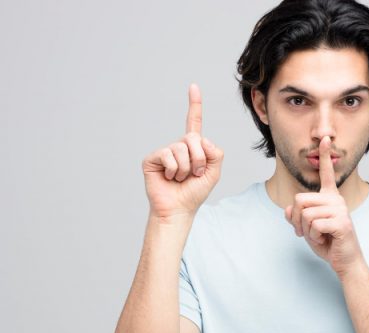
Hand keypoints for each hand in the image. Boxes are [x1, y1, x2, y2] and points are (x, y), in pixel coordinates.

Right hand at [142, 84, 223, 219]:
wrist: (179, 209)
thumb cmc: (194, 193)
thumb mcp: (214, 172)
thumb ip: (216, 153)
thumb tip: (202, 139)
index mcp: (193, 147)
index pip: (194, 122)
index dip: (194, 105)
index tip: (193, 86)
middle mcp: (178, 146)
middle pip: (193, 138)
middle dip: (199, 159)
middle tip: (194, 174)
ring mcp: (164, 151)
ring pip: (181, 148)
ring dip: (186, 168)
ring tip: (180, 178)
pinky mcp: (152, 159)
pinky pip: (168, 155)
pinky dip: (173, 169)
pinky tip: (169, 178)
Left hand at [285, 136, 364, 274]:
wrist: (345, 261)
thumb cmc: (327, 242)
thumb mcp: (306, 228)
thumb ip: (296, 216)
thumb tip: (289, 208)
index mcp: (330, 197)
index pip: (326, 173)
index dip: (324, 156)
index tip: (325, 138)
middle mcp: (336, 200)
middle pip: (300, 199)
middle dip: (297, 220)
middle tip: (307, 231)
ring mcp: (340, 210)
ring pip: (305, 214)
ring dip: (305, 230)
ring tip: (318, 236)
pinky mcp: (341, 223)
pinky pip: (314, 225)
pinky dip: (313, 236)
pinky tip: (324, 239)